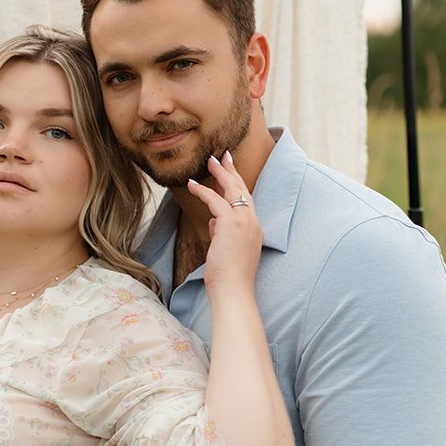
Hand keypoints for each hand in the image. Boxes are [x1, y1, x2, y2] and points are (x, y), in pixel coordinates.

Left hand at [187, 151, 261, 295]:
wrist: (233, 290)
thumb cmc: (229, 276)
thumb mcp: (226, 249)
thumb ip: (222, 232)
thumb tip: (213, 221)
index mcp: (254, 228)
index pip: (246, 199)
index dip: (237, 183)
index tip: (228, 171)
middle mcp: (252, 221)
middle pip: (242, 189)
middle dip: (231, 171)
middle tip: (221, 156)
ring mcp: (244, 221)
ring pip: (232, 190)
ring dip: (219, 173)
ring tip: (208, 161)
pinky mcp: (231, 224)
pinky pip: (215, 201)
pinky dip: (202, 191)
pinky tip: (191, 184)